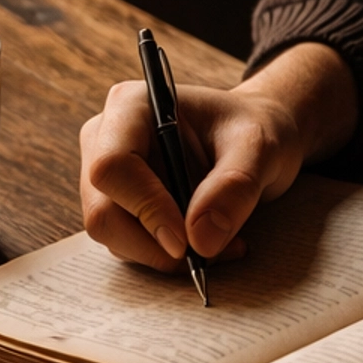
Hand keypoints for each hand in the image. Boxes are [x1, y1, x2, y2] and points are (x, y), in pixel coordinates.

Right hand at [79, 42, 356, 270]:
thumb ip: (234, 186)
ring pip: (111, 235)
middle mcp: (105, 138)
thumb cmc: (254, 130)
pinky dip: (164, 255)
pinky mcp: (115, 205)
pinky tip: (205, 242)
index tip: (186, 241)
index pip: (112, 166)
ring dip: (163, 254)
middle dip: (154, 243)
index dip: (146, 208)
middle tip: (209, 251)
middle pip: (102, 210)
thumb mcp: (260, 149)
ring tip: (220, 243)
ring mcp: (104, 175)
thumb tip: (200, 241)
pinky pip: (125, 245)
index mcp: (131, 107)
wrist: (251, 141)